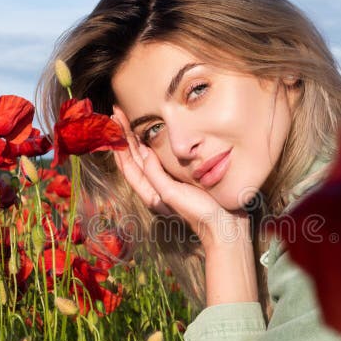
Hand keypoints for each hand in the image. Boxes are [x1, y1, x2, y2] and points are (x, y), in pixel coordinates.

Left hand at [111, 106, 249, 249]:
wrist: (225, 227)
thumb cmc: (199, 212)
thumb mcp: (172, 193)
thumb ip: (155, 174)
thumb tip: (143, 151)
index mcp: (150, 192)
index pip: (128, 164)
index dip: (119, 142)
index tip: (114, 119)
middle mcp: (156, 188)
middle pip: (134, 158)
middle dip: (124, 136)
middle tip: (117, 113)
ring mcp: (168, 184)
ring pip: (145, 158)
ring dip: (136, 139)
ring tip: (128, 121)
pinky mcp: (180, 180)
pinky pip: (160, 159)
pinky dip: (153, 146)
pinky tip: (154, 137)